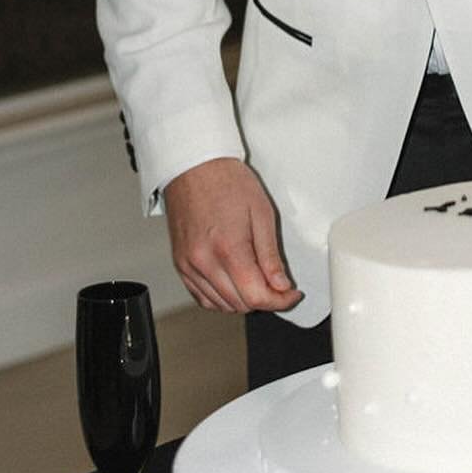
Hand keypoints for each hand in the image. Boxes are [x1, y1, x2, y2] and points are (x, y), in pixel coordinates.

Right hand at [164, 157, 300, 312]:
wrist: (195, 167)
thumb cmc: (227, 182)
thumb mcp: (262, 214)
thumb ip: (271, 256)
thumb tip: (281, 285)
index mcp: (228, 248)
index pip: (256, 296)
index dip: (280, 301)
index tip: (291, 294)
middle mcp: (203, 261)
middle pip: (239, 304)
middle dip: (265, 299)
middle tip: (279, 285)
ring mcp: (188, 265)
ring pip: (221, 305)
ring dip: (244, 300)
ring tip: (258, 281)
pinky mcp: (180, 265)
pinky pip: (202, 298)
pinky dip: (222, 298)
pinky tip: (235, 284)